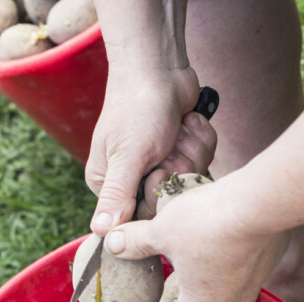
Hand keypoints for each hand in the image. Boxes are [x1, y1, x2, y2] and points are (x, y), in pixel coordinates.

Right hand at [86, 68, 214, 233]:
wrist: (160, 66)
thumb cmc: (138, 107)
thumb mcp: (128, 156)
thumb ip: (117, 196)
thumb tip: (99, 233)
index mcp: (108, 184)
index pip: (142, 217)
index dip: (159, 195)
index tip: (159, 170)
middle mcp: (132, 178)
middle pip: (170, 199)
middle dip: (178, 167)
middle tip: (168, 142)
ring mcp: (160, 163)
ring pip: (191, 179)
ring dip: (191, 149)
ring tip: (177, 128)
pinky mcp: (181, 149)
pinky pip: (203, 160)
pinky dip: (200, 138)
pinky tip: (187, 122)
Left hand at [101, 181, 290, 301]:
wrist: (260, 201)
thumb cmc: (206, 221)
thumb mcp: (161, 230)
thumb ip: (135, 241)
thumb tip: (112, 244)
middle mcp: (231, 300)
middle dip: (184, 295)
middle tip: (171, 283)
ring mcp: (256, 281)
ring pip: (227, 284)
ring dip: (211, 273)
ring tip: (198, 254)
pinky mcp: (271, 258)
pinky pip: (247, 264)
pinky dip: (233, 255)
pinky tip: (225, 235)